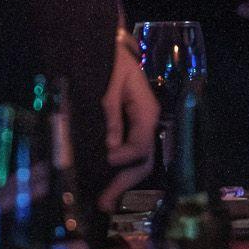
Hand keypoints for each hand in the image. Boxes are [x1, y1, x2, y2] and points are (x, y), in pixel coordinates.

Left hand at [100, 34, 158, 204]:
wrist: (111, 44)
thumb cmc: (110, 59)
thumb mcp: (109, 84)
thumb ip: (111, 116)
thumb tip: (110, 148)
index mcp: (146, 111)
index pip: (142, 145)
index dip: (125, 157)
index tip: (106, 160)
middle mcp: (146, 123)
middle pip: (143, 160)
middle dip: (124, 182)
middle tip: (105, 203)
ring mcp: (138, 127)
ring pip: (137, 161)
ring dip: (121, 181)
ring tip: (104, 201)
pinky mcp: (127, 128)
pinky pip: (126, 153)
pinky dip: (116, 169)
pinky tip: (102, 181)